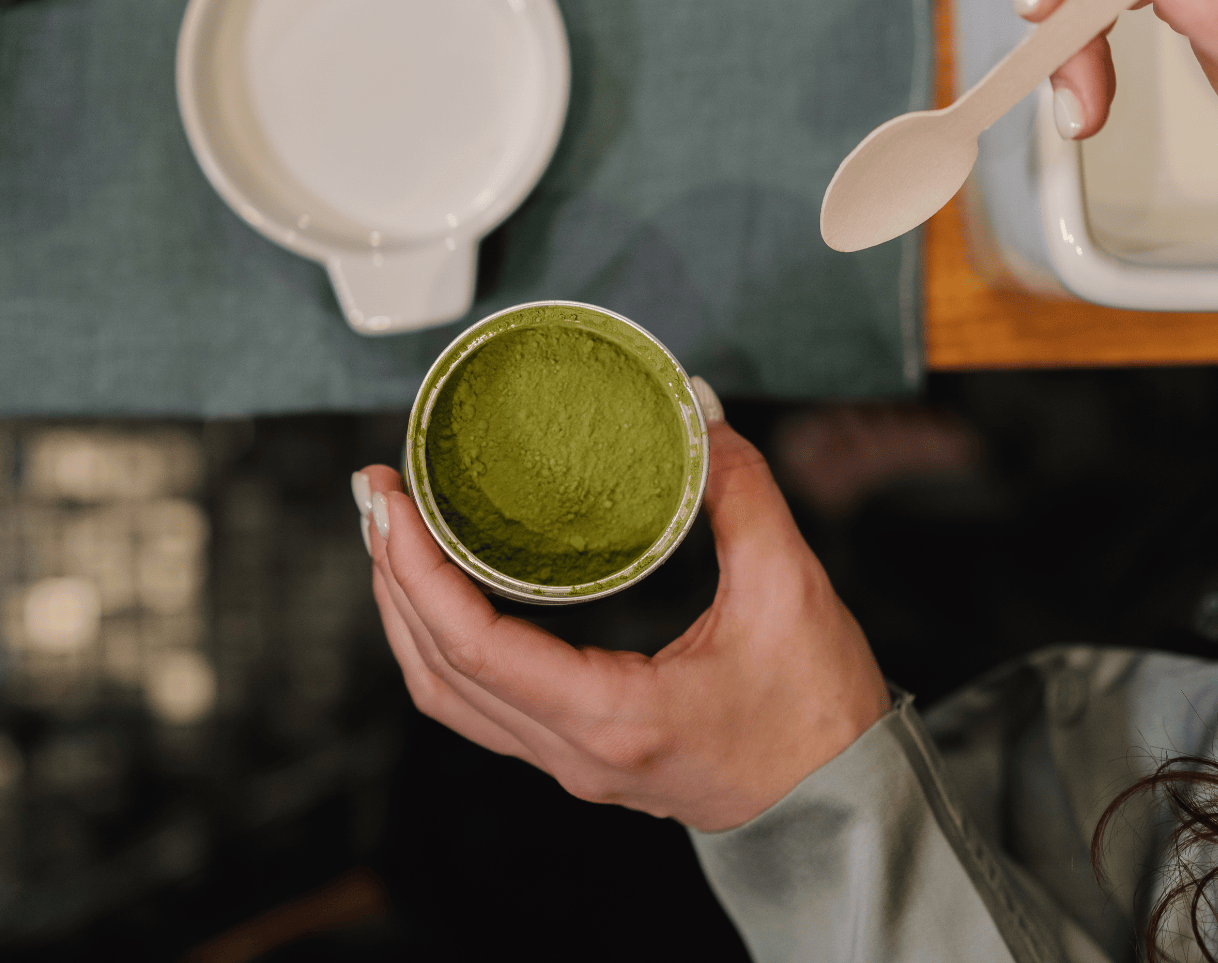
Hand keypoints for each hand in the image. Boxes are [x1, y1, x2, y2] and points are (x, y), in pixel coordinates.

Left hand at [352, 414, 890, 832]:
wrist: (842, 802)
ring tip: (393, 535)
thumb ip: (740, 494)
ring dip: (407, 614)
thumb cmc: (820, 716)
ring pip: (450, 696)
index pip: (473, 647)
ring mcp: (571, 761)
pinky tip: (445, 592)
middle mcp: (574, 751)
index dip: (414, 568)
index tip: (388, 499)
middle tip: (375, 493)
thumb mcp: (789, 589)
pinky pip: (482, 704)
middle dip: (391, 577)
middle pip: (438, 670)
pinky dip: (445, 644)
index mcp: (612, 717)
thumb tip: (697, 416)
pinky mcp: (581, 754)